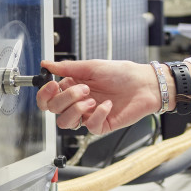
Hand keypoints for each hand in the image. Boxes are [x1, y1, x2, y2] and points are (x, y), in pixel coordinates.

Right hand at [35, 59, 160, 134]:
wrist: (144, 83)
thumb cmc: (122, 73)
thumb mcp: (92, 66)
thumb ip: (67, 68)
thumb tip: (46, 64)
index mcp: (72, 88)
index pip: (48, 98)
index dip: (45, 95)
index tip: (54, 84)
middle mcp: (78, 103)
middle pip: (54, 110)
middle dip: (66, 98)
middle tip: (85, 89)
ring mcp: (88, 115)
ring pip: (66, 123)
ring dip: (76, 109)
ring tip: (93, 99)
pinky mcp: (102, 125)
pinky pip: (90, 127)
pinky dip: (98, 114)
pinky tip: (108, 105)